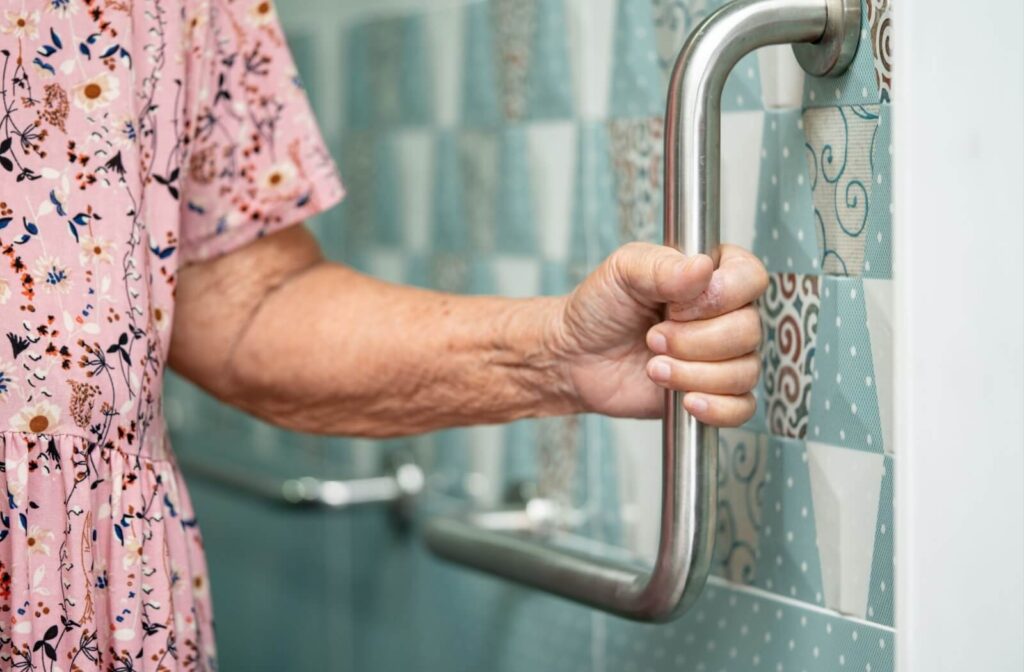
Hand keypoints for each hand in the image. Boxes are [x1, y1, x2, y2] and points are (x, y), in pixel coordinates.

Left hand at [553, 242, 767, 426]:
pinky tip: (686, 400)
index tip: (676, 306)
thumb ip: (663, 266)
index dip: (719, 297)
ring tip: (653, 366)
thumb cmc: (600, 307)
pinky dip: (716, 407)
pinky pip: (742, 407)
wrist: (575, 357)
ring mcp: (723, 356)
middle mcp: (726, 314)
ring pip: (743, 370)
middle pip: (748, 330)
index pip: (751, 278)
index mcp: (712, 274)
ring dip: (692, 373)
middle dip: (694, 340)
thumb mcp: (623, 271)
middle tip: (653, 337)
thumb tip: (704, 267)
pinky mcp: (714, 393)